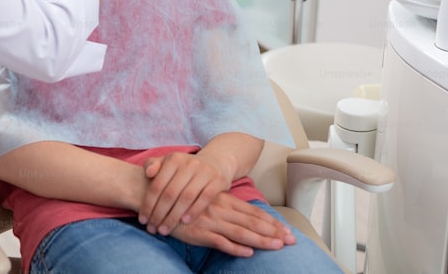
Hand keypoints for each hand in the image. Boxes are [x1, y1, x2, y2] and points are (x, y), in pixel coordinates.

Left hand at [140, 152, 230, 235]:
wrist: (215, 163)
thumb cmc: (184, 168)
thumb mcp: (168, 163)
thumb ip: (152, 165)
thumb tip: (148, 173)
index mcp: (173, 159)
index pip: (157, 185)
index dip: (148, 204)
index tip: (142, 220)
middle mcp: (189, 163)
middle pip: (170, 193)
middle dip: (159, 214)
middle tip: (152, 228)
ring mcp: (204, 171)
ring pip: (186, 197)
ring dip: (174, 216)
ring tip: (165, 229)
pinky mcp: (218, 180)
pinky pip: (205, 198)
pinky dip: (194, 211)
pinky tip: (184, 222)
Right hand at [169, 193, 295, 257]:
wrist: (156, 194)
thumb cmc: (184, 198)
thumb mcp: (207, 199)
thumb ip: (225, 207)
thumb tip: (243, 217)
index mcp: (224, 199)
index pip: (253, 211)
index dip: (271, 221)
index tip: (287, 229)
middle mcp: (220, 208)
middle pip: (252, 221)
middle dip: (273, 231)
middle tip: (291, 240)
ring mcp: (210, 220)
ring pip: (240, 231)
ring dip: (261, 240)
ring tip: (277, 246)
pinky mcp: (198, 232)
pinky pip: (219, 241)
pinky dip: (235, 248)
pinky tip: (248, 253)